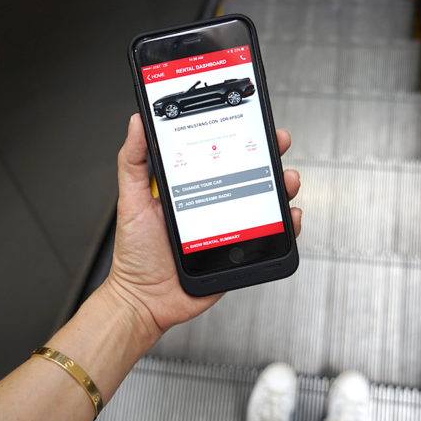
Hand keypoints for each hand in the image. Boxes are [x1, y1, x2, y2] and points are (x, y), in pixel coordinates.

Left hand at [104, 114, 301, 338]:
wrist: (145, 300)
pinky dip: (287, 224)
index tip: (251, 120)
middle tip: (277, 144)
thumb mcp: (130, 200)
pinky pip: (271, 234)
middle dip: (269, 154)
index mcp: (190, 186)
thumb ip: (133, 161)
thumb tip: (136, 123)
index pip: (218, 152)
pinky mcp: (240, 249)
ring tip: (286, 180)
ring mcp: (229, 225)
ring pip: (265, 199)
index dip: (237, 134)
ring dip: (283, 186)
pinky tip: (289, 216)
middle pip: (248, 171)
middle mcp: (213, 201)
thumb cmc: (136, 254)